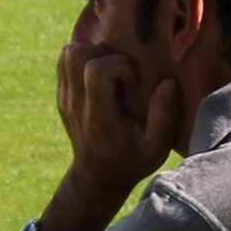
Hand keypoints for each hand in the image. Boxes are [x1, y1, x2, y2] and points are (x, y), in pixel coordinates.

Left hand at [53, 39, 184, 204]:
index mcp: (99, 116)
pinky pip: (65, 61)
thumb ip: (165, 116)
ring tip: (111, 71)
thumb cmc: (132, 161)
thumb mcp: (156, 148)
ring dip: (92, 53)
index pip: (96, 70)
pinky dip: (83, 60)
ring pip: (68, 53)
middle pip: (76, 54)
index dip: (119, 65)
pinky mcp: (61, 95)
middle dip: (104, 53)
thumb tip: (168, 82)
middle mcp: (76, 104)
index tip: (134, 81)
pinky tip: (101, 76)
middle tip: (121, 72)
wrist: (97, 177)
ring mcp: (64, 98)